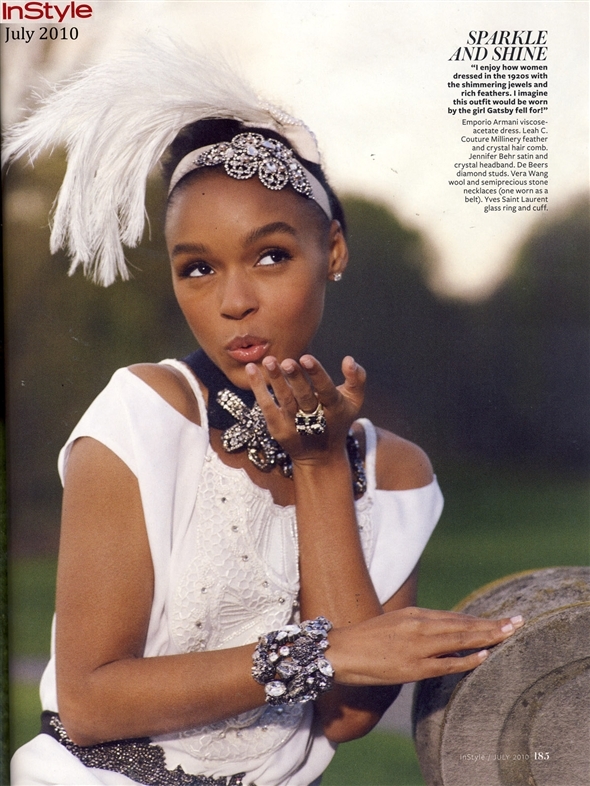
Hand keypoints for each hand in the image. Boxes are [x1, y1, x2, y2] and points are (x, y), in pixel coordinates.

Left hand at [245, 354, 364, 462]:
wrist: (321, 456)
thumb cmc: (338, 419)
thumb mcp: (354, 401)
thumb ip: (356, 378)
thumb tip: (349, 359)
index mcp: (335, 409)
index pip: (326, 390)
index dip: (317, 375)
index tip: (306, 358)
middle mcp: (315, 419)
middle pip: (304, 397)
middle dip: (296, 379)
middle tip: (288, 361)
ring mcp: (294, 425)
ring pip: (284, 401)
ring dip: (276, 380)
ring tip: (269, 361)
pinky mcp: (278, 428)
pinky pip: (266, 407)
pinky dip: (258, 389)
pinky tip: (252, 370)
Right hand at [327, 607, 524, 685]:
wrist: (342, 652)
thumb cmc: (366, 640)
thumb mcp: (395, 624)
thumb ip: (420, 628)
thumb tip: (445, 638)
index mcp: (415, 615)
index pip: (455, 617)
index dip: (480, 618)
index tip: (501, 618)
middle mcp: (419, 626)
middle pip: (463, 625)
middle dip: (492, 624)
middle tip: (517, 621)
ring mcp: (418, 647)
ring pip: (460, 639)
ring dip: (487, 637)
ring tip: (509, 633)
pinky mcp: (413, 667)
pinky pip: (447, 663)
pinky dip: (467, 660)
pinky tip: (484, 655)